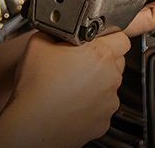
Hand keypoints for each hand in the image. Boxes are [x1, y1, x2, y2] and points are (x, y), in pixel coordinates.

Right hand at [0, 31, 129, 146]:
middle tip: (76, 62)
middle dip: (99, 59)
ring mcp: (109, 102)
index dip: (107, 36)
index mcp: (99, 55)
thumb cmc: (36, 88)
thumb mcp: (38, 44)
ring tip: (69, 85)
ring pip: (109, 85)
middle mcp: (110, 78)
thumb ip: (55, 32)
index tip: (96, 40)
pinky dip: (90, 103)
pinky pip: (101, 106)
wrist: (33, 124)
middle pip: (116, 61)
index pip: (121, 37)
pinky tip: (70, 102)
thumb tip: (58, 31)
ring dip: (95, 82)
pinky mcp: (104, 121)